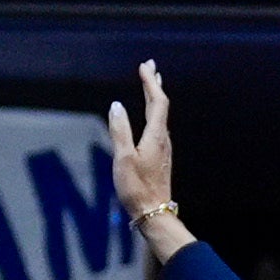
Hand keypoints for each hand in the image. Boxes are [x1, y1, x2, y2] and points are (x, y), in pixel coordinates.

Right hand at [109, 61, 197, 261]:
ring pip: (160, 116)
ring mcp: (163, 148)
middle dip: (154, 84)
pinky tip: (150, 115)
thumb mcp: (123, 158)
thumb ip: (119, 130)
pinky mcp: (160, 156)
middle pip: (161, 105)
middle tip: (150, 67)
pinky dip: (153, 112)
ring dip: (154, 97)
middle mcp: (163, 139)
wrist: (153, 212)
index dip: (150, 82)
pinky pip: (157, 126)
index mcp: (156, 136)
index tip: (144, 67)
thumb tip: (116, 105)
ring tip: (151, 85)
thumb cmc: (136, 187)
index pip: (157, 101)